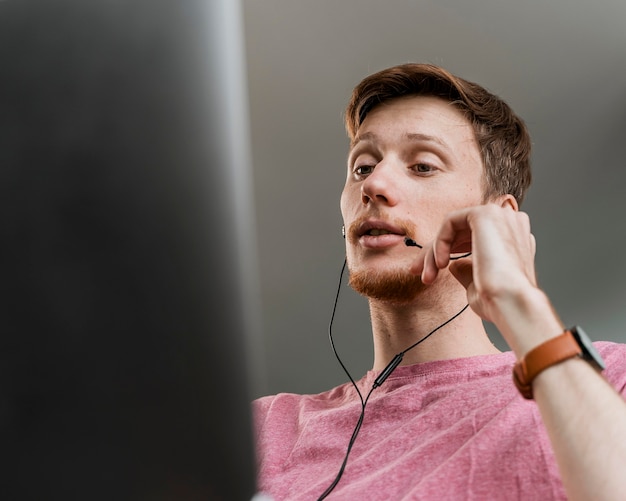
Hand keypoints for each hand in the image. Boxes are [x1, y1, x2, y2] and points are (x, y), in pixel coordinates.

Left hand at [412, 203, 546, 346]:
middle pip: (461, 231)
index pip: (473, 237)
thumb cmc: (499, 301)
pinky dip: (440, 241)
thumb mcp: (478, 283)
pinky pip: (451, 221)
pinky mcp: (485, 214)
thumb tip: (454, 264)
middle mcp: (510, 223)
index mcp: (513, 238)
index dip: (448, 251)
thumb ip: (468, 269)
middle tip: (417, 272)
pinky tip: (441, 263)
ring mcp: (500, 215)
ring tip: (428, 276)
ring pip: (454, 227)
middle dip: (434, 252)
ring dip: (434, 251)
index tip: (428, 272)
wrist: (511, 303)